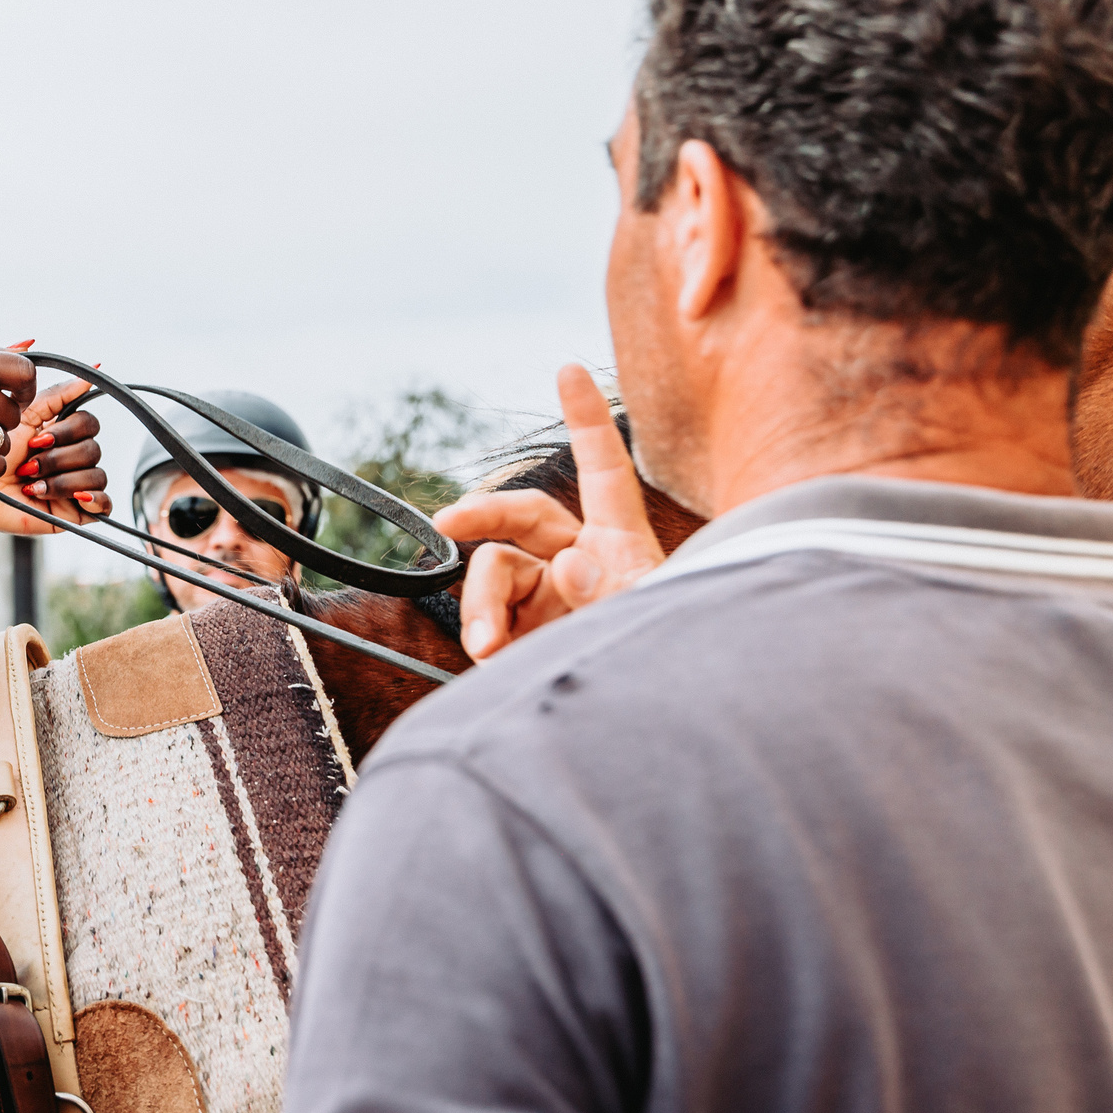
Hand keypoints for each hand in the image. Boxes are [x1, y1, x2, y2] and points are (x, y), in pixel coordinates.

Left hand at [0, 378, 108, 533]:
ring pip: (96, 475)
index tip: (35, 439)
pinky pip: (105, 504)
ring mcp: (79, 484)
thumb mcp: (24, 416)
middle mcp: (76, 457)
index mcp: (65, 433)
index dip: (65, 431)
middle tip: (29, 466)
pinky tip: (68, 497)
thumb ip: (56, 395)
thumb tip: (88, 377)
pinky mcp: (78, 511)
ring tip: (33, 485)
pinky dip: (91, 498)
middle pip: (93, 449)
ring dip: (61, 480)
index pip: (89, 423)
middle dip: (56, 458)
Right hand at [434, 364, 667, 660]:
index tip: (569, 370)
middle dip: (483, 514)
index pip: (606, 470)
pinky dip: (480, 629)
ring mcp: (551, 600)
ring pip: (495, 569)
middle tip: (448, 524)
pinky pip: (486, 615)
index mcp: (623, 546)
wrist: (633, 742)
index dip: (586, 419)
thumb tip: (568, 566)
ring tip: (488, 643)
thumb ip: (608, 592)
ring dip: (481, 601)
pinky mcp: (526, 634)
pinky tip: (490, 653)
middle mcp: (583, 564)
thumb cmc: (665, 675)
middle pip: (524, 514)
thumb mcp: (643, 625)